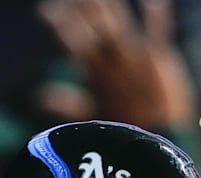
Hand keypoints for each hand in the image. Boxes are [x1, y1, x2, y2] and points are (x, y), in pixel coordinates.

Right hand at [38, 0, 195, 128]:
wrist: (159, 140)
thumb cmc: (125, 130)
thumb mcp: (90, 117)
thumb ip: (65, 103)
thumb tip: (37, 97)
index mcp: (96, 72)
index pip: (72, 41)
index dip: (59, 25)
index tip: (45, 11)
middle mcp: (114, 59)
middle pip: (95, 24)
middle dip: (83, 6)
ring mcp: (138, 56)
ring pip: (119, 21)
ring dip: (107, 3)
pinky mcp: (162, 57)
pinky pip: (159, 30)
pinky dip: (157, 14)